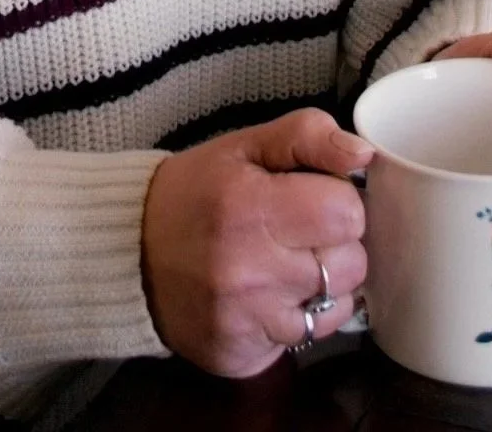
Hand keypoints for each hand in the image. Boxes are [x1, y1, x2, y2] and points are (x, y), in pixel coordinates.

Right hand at [140, 108, 374, 377]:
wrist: (128, 253)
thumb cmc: (194, 192)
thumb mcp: (243, 145)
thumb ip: (306, 136)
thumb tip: (363, 154)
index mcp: (248, 206)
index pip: (347, 211)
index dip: (337, 199)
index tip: (312, 196)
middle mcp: (249, 269)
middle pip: (351, 262)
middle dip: (336, 243)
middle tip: (299, 231)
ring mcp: (247, 320)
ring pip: (338, 306)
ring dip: (323, 284)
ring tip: (285, 263)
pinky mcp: (244, 357)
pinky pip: (308, 339)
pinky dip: (299, 316)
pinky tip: (269, 295)